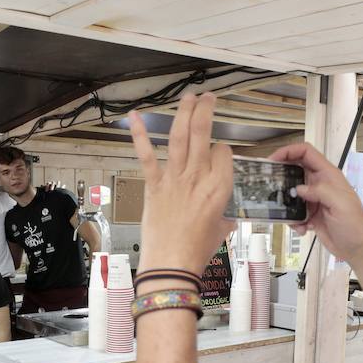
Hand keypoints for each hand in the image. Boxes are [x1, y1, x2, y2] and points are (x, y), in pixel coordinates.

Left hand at [128, 93, 233, 274]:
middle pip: (203, 134)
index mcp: (219, 188)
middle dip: (206, 111)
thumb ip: (225, 217)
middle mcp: (198, 178)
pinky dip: (140, 135)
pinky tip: (136, 116)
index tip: (218, 153)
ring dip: (184, 113)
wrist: (171, 265)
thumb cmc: (197, 252)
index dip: (223, 150)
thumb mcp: (221, 231)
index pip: (224, 153)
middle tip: (208, 99)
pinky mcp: (153, 186)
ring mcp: (174, 179)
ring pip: (180, 137)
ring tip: (189, 97)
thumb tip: (226, 216)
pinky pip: (146, 156)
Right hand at [267, 142, 362, 264]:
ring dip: (287, 205)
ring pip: (292, 194)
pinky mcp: (310, 214)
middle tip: (270, 186)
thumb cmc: (354, 225)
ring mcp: (314, 199)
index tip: (273, 160)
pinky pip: (294, 212)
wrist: (356, 248)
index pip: (306, 153)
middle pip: (295, 171)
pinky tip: (303, 228)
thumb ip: (320, 191)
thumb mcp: (340, 204)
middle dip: (282, 178)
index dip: (289, 151)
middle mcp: (320, 184)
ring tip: (291, 216)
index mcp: (328, 175)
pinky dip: (294, 220)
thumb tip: (298, 189)